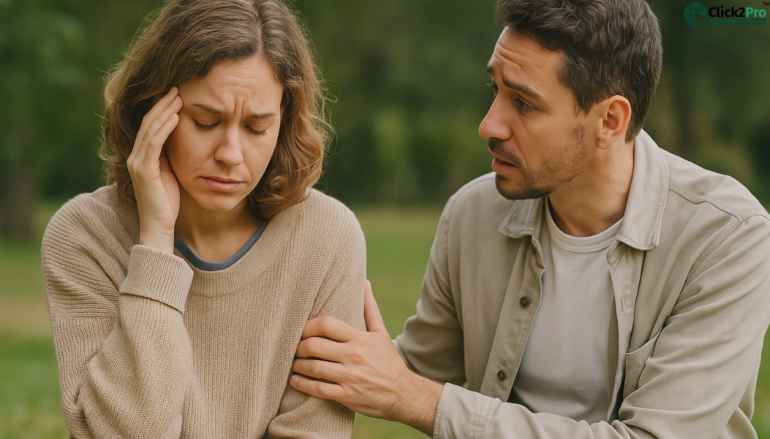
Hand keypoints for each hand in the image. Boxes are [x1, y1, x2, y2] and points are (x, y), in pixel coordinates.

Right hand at [126, 87, 182, 253]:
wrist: (159, 226)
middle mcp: (135, 157)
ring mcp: (137, 163)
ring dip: (164, 111)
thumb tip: (179, 139)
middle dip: (162, 104)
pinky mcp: (144, 170)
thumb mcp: (170, 173)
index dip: (160, 110)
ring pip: (150, 129)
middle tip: (177, 88)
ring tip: (178, 97)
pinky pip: (154, 143)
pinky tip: (175, 117)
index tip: (175, 95)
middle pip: (147, 123)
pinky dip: (164, 128)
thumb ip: (170, 157)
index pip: (149, 127)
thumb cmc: (167, 202)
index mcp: (141, 157)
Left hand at [290, 281, 441, 434]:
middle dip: (299, 347)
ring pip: (313, 368)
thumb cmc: (388, 360)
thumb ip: (369, 308)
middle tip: (296, 348)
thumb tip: (364, 282)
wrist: (404, 393)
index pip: (326, 324)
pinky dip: (302, 384)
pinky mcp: (346, 395)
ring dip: (298, 365)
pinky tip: (295, 380)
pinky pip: (318, 389)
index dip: (308, 326)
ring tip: (294, 363)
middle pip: (314, 346)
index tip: (303, 330)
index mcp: (360, 338)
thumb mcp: (381, 333)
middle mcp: (354, 356)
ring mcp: (350, 377)